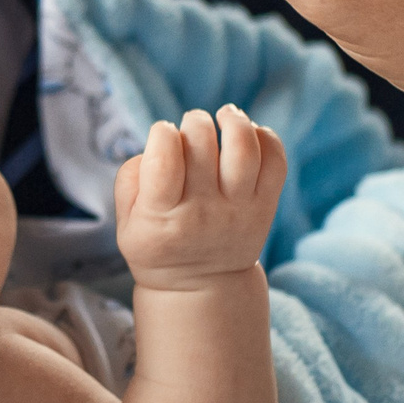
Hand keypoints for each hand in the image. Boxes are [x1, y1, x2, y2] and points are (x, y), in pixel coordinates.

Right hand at [114, 106, 286, 289]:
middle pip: (203, 145)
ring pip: (245, 149)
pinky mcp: (265, 207)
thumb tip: (157, 143)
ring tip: (225, 115)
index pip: (164, 160)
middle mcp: (204, 212)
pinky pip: (276, 162)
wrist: (201, 287)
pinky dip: (266, 137)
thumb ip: (130, 179)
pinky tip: (249, 134)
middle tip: (191, 127)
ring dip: (234, 120)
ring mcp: (239, 210)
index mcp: (162, 216)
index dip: (162, 133)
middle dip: (194, 122)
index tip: (163, 135)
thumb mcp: (126, 224)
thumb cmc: (158, 244)